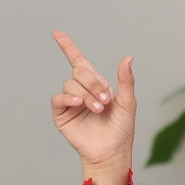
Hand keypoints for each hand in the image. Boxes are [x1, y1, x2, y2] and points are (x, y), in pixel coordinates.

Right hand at [50, 30, 135, 168]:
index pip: (79, 61)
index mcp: (97, 85)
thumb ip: (125, 80)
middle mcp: (82, 91)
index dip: (68, 47)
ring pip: (70, 85)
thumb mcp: (127, 103)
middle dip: (94, 84)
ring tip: (98, 109)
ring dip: (86, 95)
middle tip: (106, 101)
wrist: (112, 151)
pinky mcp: (62, 114)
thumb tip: (128, 58)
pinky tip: (79, 104)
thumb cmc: (122, 129)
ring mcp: (70, 103)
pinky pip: (58, 98)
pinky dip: (68, 98)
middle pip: (78, 72)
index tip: (57, 33)